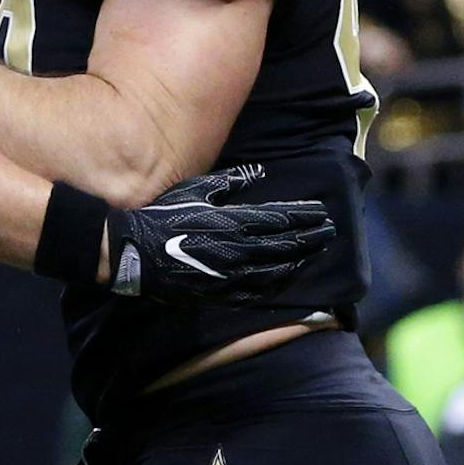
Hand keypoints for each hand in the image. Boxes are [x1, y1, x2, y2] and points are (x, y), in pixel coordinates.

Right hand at [106, 166, 334, 305]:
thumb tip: (257, 172)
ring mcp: (230, 275)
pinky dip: (275, 285)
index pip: (280, 220)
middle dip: (310, 238)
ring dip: (298, 261)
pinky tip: (284, 279)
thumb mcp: (193, 191)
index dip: (303, 217)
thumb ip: (228, 183)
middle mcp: (238, 250)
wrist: (133, 252)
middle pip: (285, 245)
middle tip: (330, 232)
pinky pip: (255, 292)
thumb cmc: (161, 216)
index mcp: (233, 222)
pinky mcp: (218, 293)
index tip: (322, 213)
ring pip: (275, 270)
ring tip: (314, 253)